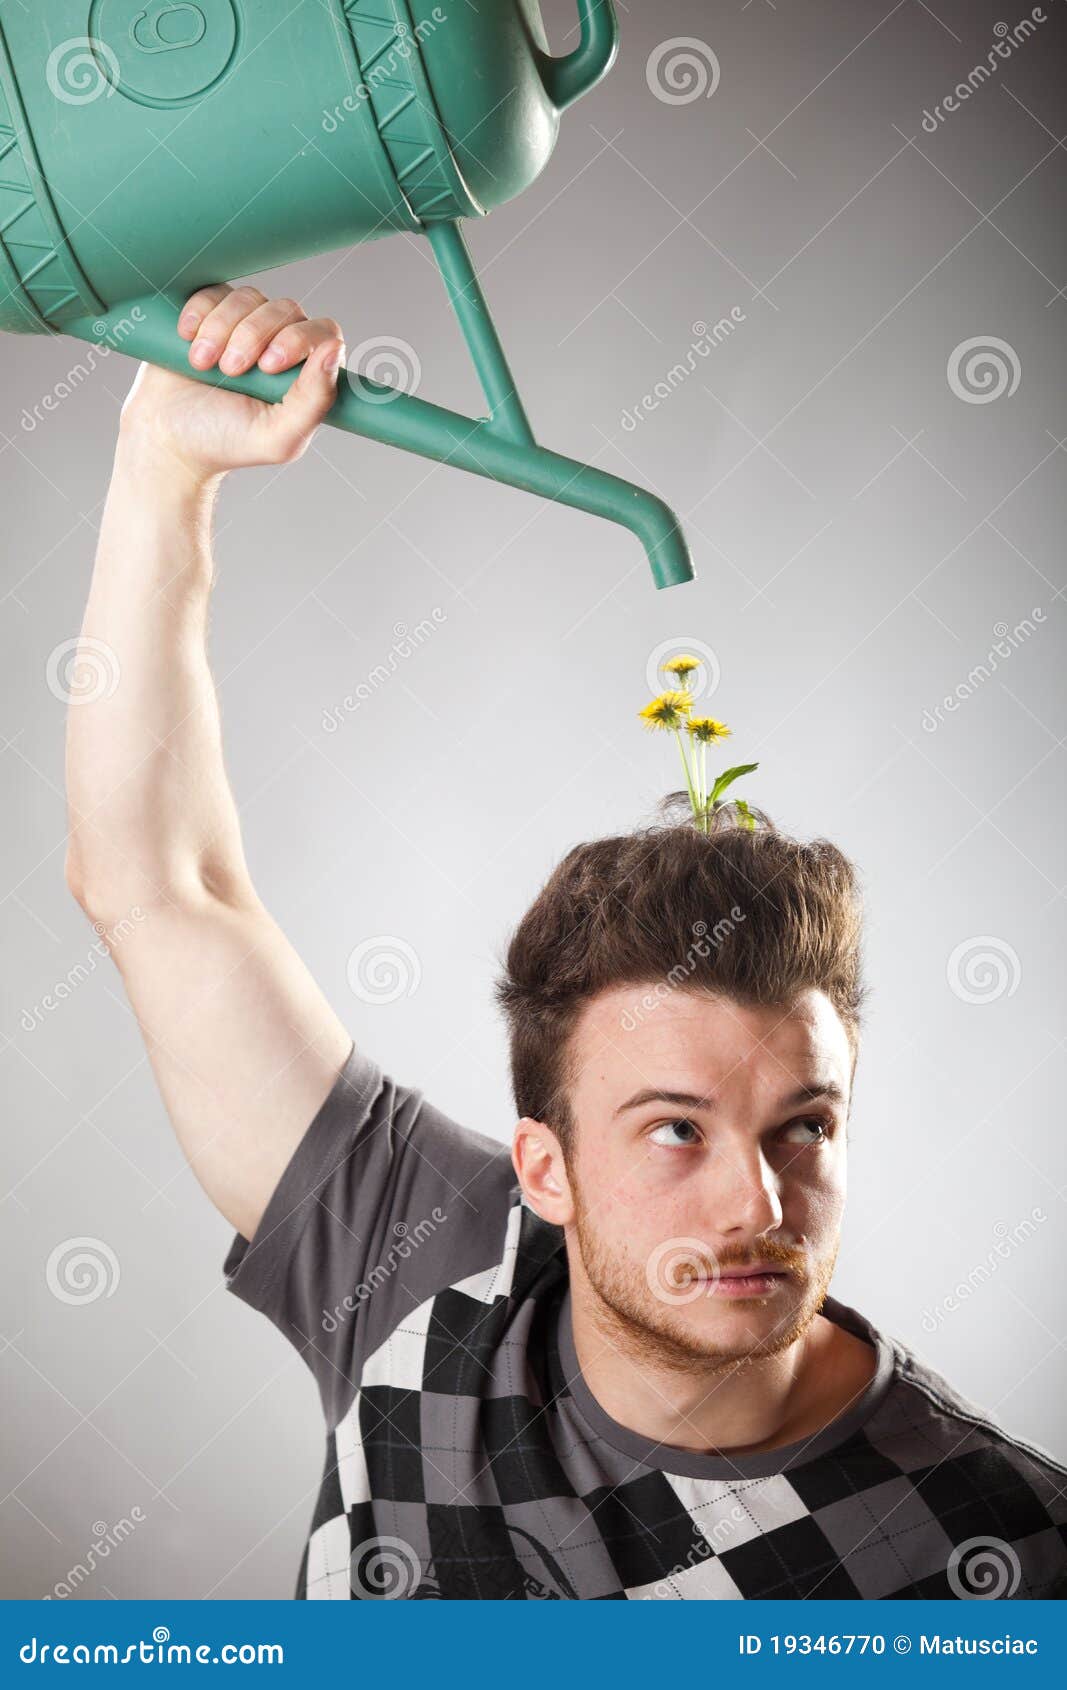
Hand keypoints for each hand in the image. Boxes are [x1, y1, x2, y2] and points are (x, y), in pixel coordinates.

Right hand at [119, 284, 346, 481]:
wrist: (170, 437)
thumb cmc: (227, 442)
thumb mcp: (277, 437)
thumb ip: (315, 401)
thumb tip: (336, 348)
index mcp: (307, 374)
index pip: (323, 333)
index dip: (298, 339)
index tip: (267, 366)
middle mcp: (281, 343)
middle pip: (285, 309)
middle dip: (252, 336)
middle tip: (229, 371)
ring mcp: (246, 324)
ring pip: (248, 298)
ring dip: (221, 328)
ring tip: (201, 364)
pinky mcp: (211, 312)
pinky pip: (213, 291)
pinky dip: (199, 312)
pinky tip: (187, 337)